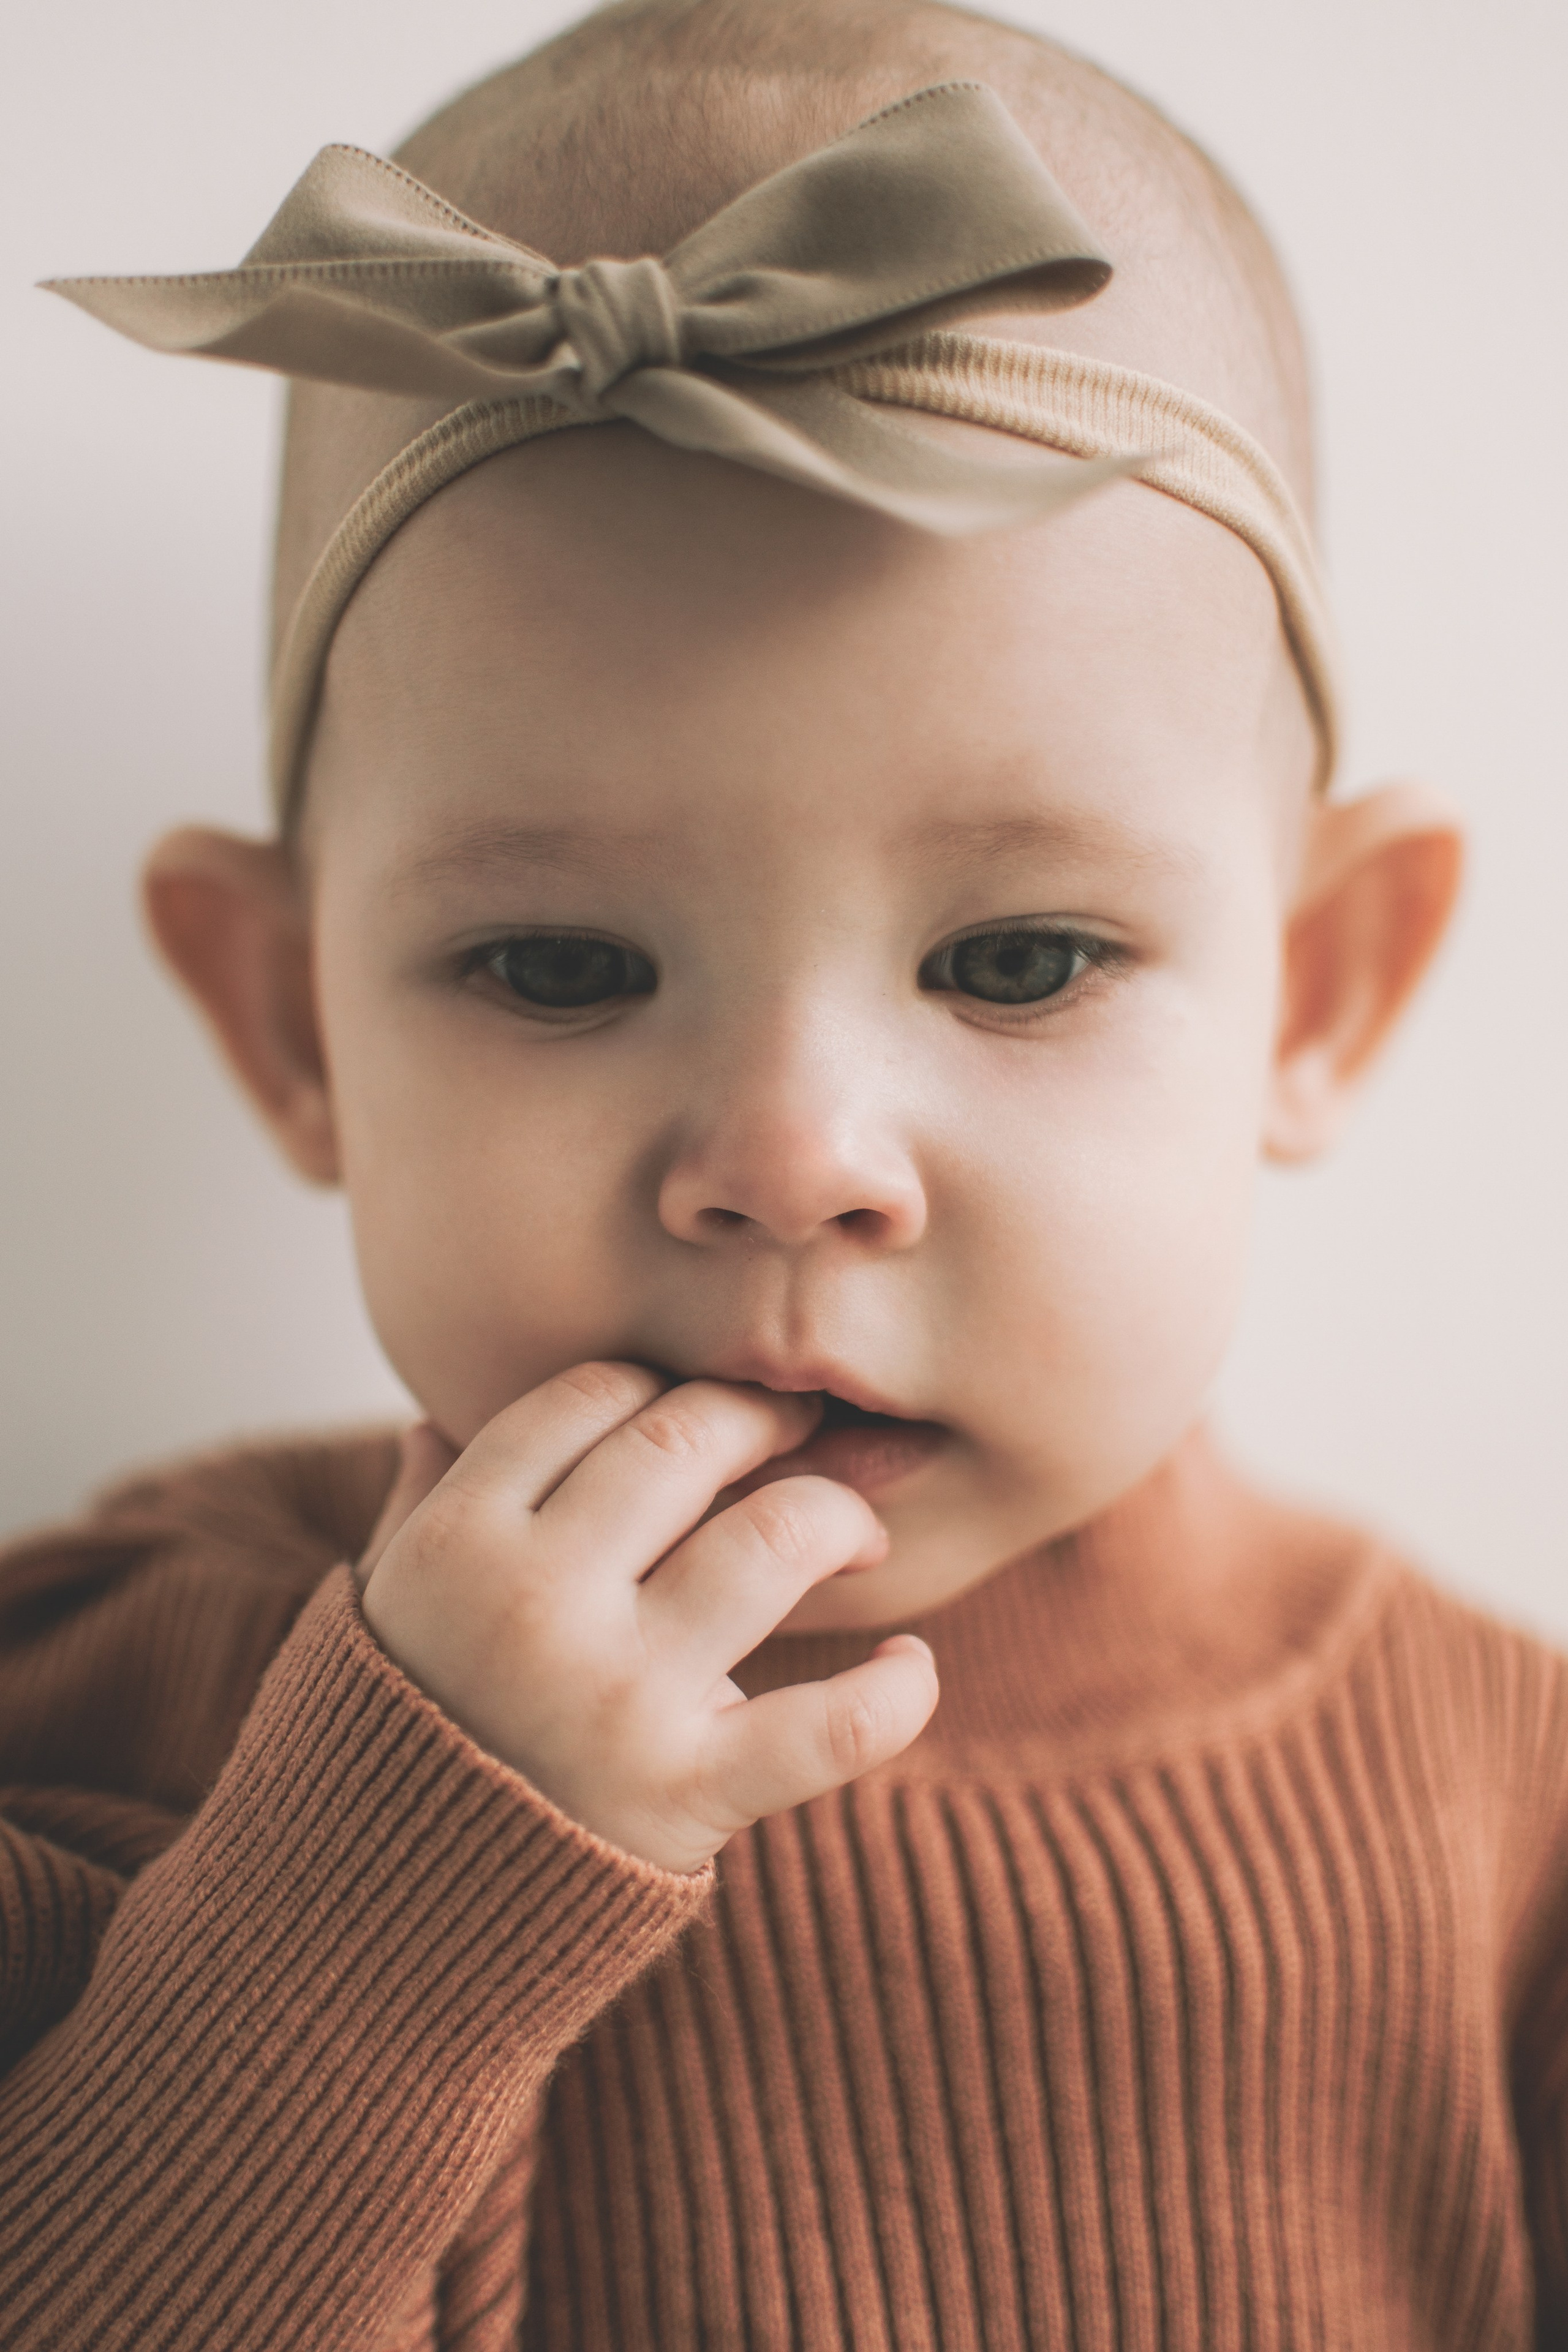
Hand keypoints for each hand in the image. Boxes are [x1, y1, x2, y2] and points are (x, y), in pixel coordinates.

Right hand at [355, 1367, 939, 1872]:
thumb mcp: (376, 1612)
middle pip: (685, 1440)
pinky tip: (911, 1666)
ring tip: (855, 1540)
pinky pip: (831, 1726)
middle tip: (799, 1436)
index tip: (701, 1408)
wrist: (367, 1941)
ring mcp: (617, 1696)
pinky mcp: (686, 1795)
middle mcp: (535, 1600)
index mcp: (455, 1541)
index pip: (588, 1396)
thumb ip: (415, 1508)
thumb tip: (436, 1419)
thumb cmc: (384, 1748)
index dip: (662, 1382)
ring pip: (771, 1541)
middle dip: (761, 1420)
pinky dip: (896, 1694)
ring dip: (836, 1518)